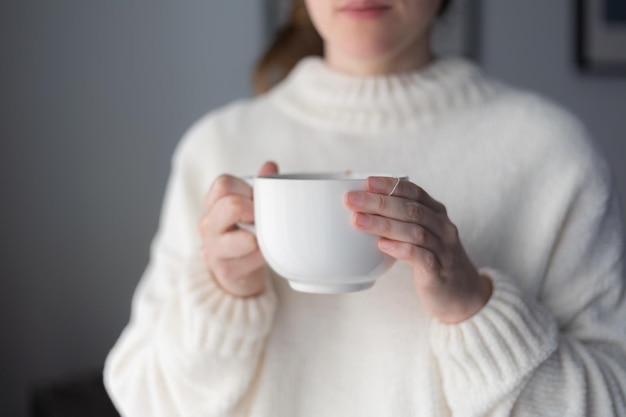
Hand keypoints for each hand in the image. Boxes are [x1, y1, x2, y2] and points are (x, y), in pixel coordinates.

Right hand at [198, 161, 278, 296]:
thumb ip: (260, 185)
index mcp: (212, 204)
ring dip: (262, 237)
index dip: (247, 190)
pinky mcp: (226, 271)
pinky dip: (266, 255)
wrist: (237, 274)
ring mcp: (213, 249)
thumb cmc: (245, 233)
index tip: (255, 201)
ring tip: (264, 238)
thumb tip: (270, 166)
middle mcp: (207, 225)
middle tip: (261, 219)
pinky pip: (255, 258)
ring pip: (245, 238)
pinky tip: (265, 254)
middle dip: (255, 210)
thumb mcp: (250, 207)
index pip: (224, 184)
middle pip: (232, 205)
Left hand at [344, 177, 491, 322]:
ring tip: (358, 221)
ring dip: (384, 224)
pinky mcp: (439, 271)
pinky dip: (400, 249)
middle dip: (378, 203)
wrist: (461, 294)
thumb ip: (399, 220)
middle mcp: (442, 227)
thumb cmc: (432, 259)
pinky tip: (382, 245)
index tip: (366, 182)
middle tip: (351, 200)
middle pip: (410, 209)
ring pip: (414, 231)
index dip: (390, 185)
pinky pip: (420, 257)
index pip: (414, 192)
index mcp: (436, 212)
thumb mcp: (420, 234)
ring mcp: (443, 249)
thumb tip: (360, 207)